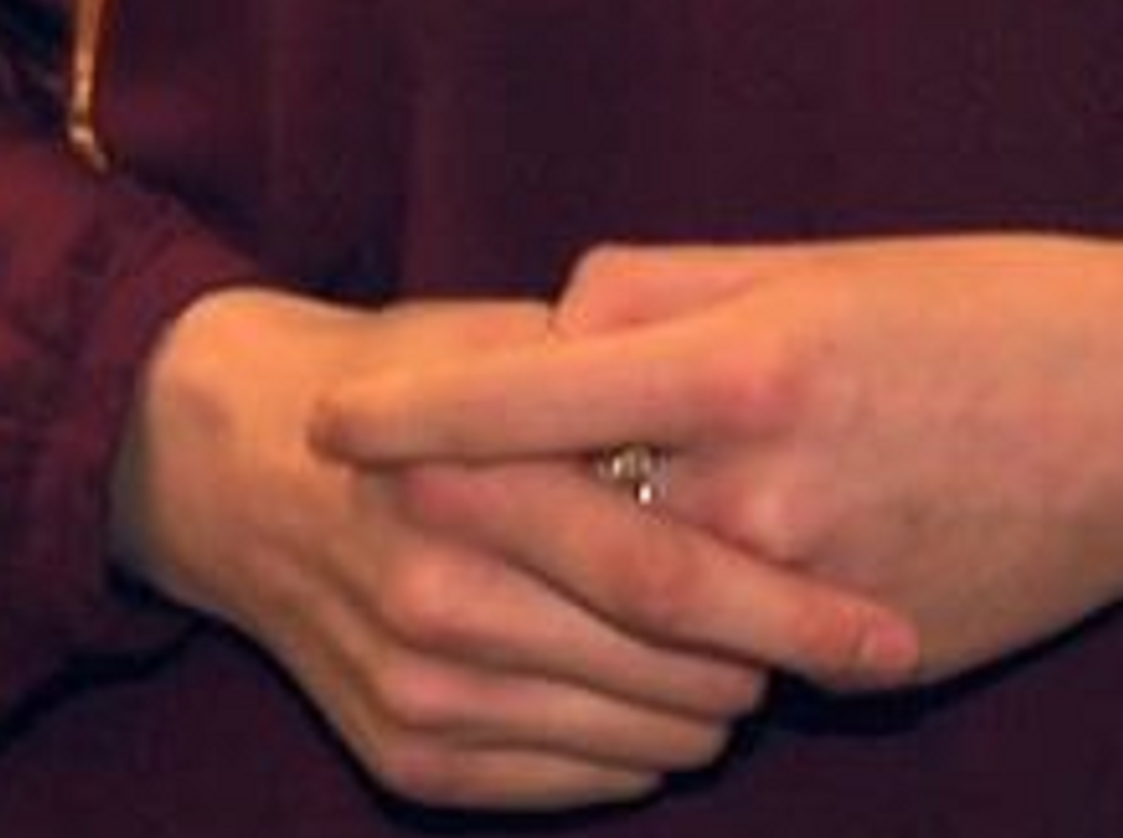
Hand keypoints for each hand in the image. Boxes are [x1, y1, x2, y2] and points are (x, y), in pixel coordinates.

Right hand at [112, 286, 916, 810]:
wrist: (230, 462)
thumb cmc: (404, 377)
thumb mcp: (503, 337)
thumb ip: (625, 378)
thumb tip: (777, 428)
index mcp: (474, 471)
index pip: (666, 570)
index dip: (795, 613)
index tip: (891, 632)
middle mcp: (436, 589)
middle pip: (662, 668)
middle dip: (775, 665)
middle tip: (839, 640)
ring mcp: (414, 684)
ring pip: (632, 739)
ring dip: (714, 708)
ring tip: (745, 659)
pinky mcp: (401, 754)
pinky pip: (568, 785)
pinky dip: (638, 753)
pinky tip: (658, 700)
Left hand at [310, 230, 1122, 690]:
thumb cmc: (997, 309)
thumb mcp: (823, 261)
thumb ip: (669, 289)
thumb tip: (554, 328)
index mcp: (753, 361)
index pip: (527, 395)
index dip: (410, 415)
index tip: (327, 424)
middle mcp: (765, 485)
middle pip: (550, 517)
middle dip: (447, 510)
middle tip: (363, 492)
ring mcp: (808, 587)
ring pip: (629, 598)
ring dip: (561, 572)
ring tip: (518, 533)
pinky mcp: (856, 659)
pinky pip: (725, 645)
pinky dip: (684, 614)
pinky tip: (685, 576)